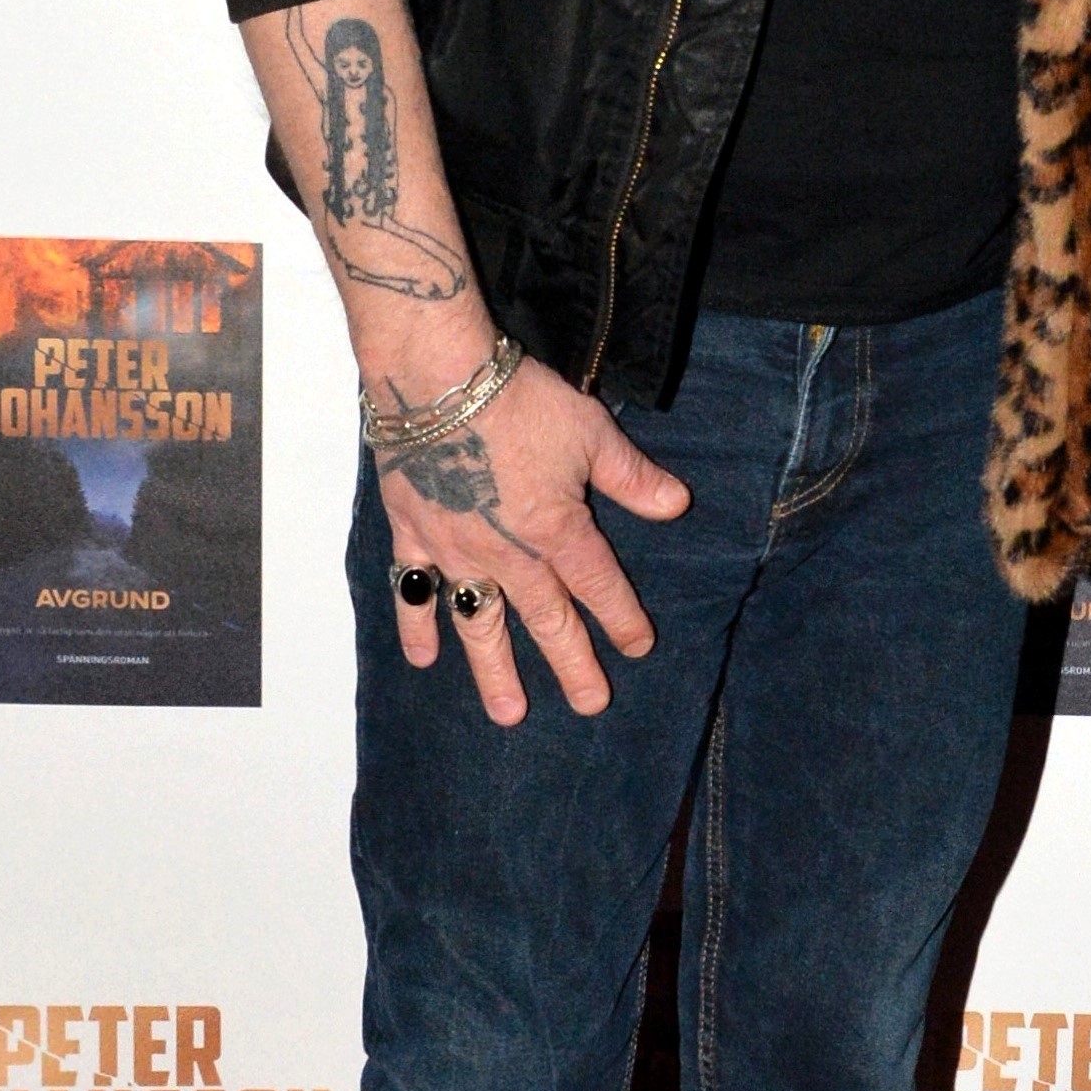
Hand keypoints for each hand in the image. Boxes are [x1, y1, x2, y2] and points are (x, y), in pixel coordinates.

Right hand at [376, 349, 689, 722]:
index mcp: (558, 531)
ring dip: (495, 671)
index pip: (599, 586)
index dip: (622, 619)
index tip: (638, 648)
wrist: (437, 378)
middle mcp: (508, 554)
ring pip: (480, 623)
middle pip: (546, 620)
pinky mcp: (414, 534)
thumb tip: (677, 506)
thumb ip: (632, 478)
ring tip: (509, 712)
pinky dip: (417, 626)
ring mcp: (456, 550)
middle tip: (590, 705)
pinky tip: (424, 660)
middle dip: (572, 665)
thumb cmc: (519, 400)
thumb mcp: (591, 433)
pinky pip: (415, 591)